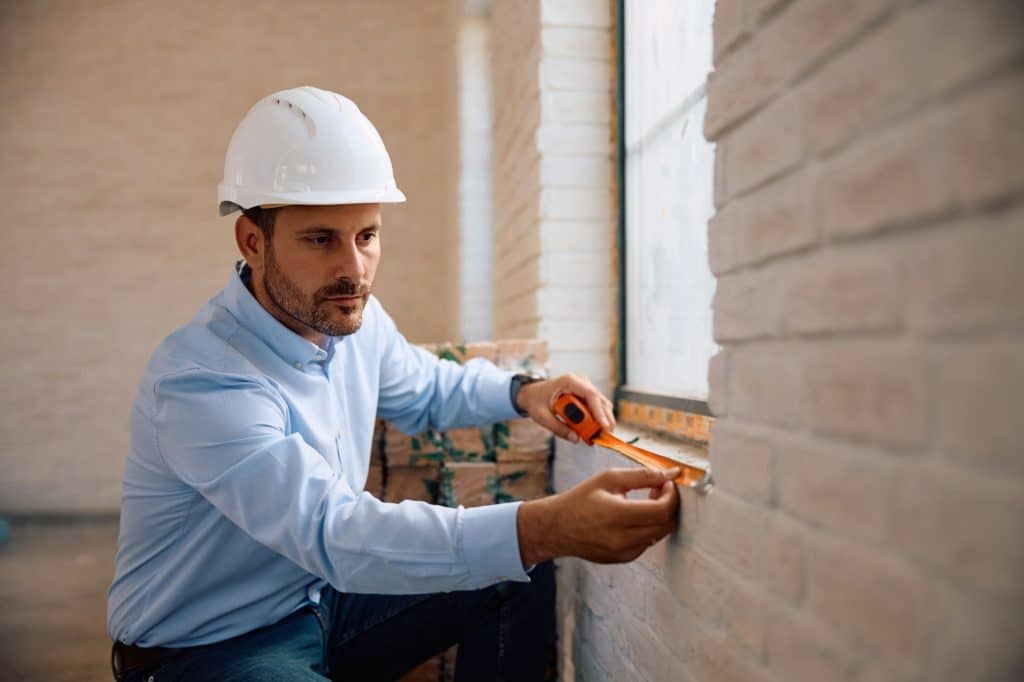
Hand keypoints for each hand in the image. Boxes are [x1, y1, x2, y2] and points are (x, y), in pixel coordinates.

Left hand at [515, 373, 614, 442]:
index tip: (604, 425)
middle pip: (600, 400)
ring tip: (598, 435)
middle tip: (606, 435)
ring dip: (602, 420)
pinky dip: (597, 419)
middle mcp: (580, 382)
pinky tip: (594, 430)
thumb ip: (557, 428)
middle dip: (605, 418)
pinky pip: (597, 407)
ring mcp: (585, 388)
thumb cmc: (536, 400)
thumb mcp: (541, 416)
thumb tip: (575, 438)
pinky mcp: (586, 396)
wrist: (533, 393)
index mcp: (569, 382)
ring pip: (602, 404)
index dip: (599, 411)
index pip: (590, 394)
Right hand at [516, 467, 679, 565]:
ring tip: (644, 502)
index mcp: (618, 516)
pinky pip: (647, 543)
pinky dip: (648, 528)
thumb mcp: (609, 478)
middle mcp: (623, 539)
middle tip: (658, 491)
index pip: (663, 511)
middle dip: (669, 505)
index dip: (672, 495)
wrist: (557, 528)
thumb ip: (643, 475)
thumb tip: (672, 474)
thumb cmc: (581, 499)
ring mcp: (624, 553)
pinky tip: (634, 517)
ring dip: (659, 517)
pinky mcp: (623, 559)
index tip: (667, 483)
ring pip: (659, 534)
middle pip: (667, 525)